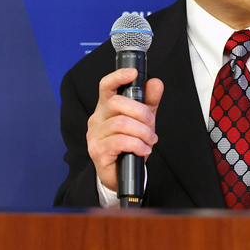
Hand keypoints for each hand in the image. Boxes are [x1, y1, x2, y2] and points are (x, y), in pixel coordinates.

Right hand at [86, 67, 164, 191]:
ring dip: (142, 132)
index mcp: (105, 108)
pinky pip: (120, 142)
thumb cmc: (128, 146)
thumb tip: (155, 83)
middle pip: (117, 103)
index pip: (106, 86)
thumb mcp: (142, 121)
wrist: (119, 176)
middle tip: (151, 124)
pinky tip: (143, 150)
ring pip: (121, 124)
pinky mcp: (98, 151)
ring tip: (150, 140)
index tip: (133, 73)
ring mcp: (95, 135)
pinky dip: (137, 145)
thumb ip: (149, 102)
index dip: (118, 77)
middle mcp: (97, 119)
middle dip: (141, 113)